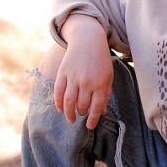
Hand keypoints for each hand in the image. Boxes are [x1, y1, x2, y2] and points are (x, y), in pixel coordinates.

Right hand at [53, 15, 112, 129]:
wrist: (88, 39)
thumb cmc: (100, 59)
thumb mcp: (108, 76)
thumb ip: (105, 94)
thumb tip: (100, 112)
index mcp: (100, 84)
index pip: (96, 108)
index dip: (92, 120)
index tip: (90, 126)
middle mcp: (87, 82)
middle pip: (81, 106)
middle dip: (81, 114)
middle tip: (80, 116)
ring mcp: (73, 77)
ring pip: (69, 102)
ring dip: (69, 113)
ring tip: (70, 119)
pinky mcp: (63, 73)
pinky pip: (58, 92)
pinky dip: (58, 103)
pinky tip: (60, 109)